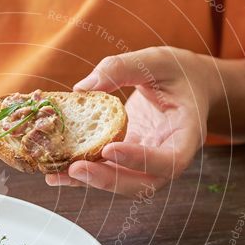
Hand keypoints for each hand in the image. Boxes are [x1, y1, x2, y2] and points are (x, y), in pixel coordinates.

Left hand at [46, 46, 212, 196]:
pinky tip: (55, 171)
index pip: (170, 160)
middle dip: (108, 180)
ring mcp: (147, 163)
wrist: (189, 85)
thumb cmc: (178, 72)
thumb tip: (83, 87)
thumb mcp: (157, 60)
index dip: (140, 160)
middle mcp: (168, 156)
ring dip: (88, 182)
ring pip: (120, 183)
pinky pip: (107, 172)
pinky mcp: (128, 160)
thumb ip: (123, 68)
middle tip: (76, 169)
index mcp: (187, 135)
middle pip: (142, 183)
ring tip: (55, 175)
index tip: (110, 149)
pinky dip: (82, 174)